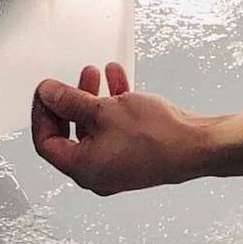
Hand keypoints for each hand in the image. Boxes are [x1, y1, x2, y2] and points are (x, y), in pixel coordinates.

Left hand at [31, 62, 220, 195]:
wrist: (201, 145)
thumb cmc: (157, 137)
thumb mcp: (102, 110)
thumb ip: (69, 101)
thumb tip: (48, 93)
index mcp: (83, 169)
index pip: (46, 142)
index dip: (41, 113)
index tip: (45, 91)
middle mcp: (99, 171)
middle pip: (69, 131)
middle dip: (69, 101)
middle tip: (68, 81)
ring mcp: (118, 163)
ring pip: (94, 125)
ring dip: (91, 97)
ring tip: (94, 72)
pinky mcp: (136, 153)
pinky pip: (115, 125)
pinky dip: (113, 102)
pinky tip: (117, 77)